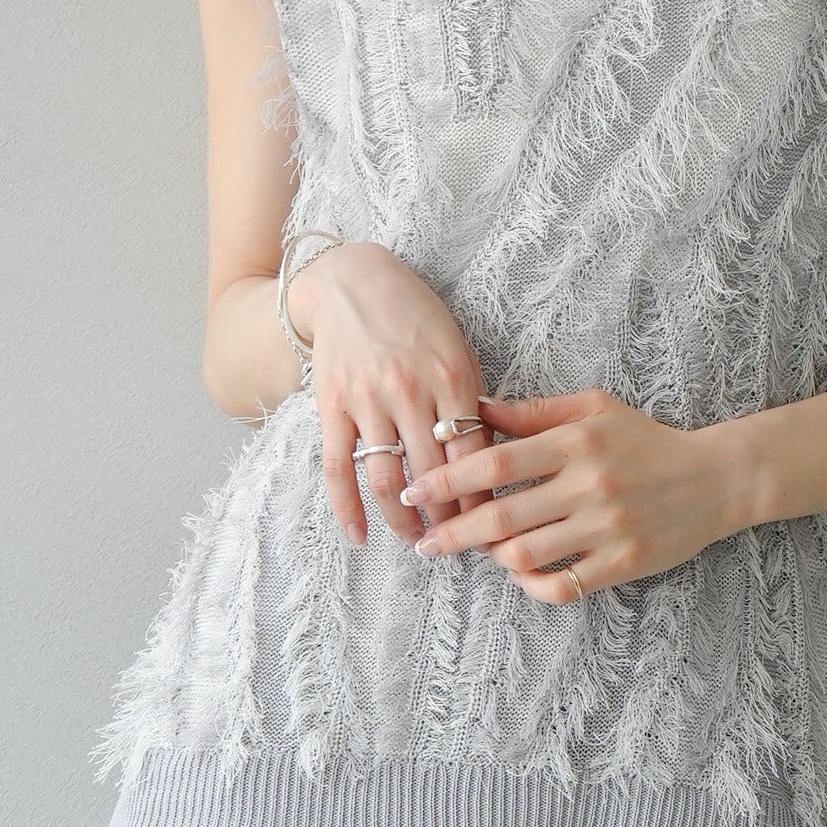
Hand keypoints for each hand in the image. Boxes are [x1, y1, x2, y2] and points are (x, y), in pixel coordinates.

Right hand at [294, 242, 495, 548]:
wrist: (352, 282)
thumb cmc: (417, 319)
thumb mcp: (459, 350)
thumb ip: (474, 402)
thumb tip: (494, 461)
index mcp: (452, 377)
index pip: (475, 456)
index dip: (485, 501)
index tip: (493, 530)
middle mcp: (410, 391)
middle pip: (434, 476)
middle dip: (448, 519)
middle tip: (458, 544)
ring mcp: (367, 400)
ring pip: (386, 479)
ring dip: (402, 520)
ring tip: (417, 541)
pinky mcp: (331, 405)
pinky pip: (337, 467)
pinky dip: (347, 508)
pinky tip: (359, 536)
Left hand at [400, 388, 750, 600]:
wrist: (716, 478)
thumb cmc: (646, 440)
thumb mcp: (594, 410)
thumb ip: (534, 413)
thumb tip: (476, 410)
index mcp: (576, 442)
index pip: (496, 461)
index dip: (447, 477)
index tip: (414, 489)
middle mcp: (589, 485)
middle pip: (500, 515)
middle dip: (452, 532)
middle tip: (424, 542)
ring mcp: (607, 527)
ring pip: (525, 555)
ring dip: (492, 557)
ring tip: (483, 551)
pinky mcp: (624, 562)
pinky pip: (562, 585)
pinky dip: (532, 586)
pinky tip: (523, 574)